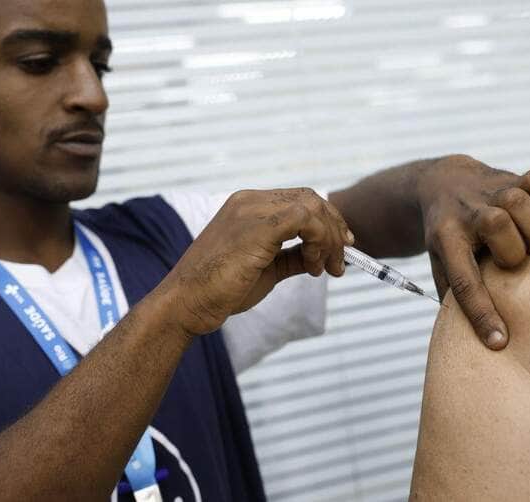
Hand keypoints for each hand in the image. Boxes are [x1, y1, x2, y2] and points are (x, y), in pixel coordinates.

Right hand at [162, 188, 352, 335]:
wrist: (188, 304)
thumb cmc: (220, 291)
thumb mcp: (266, 270)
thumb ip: (292, 258)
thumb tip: (319, 257)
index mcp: (247, 207)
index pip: (299, 200)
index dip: (326, 222)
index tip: (339, 248)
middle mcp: (249, 201)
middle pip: (310, 198)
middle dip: (334, 227)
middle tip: (341, 260)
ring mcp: (252, 209)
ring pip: (312, 206)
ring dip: (329, 238)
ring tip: (327, 268)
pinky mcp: (258, 225)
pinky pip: (306, 219)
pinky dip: (320, 241)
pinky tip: (313, 266)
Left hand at [416, 155, 529, 348]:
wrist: (439, 185)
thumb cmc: (448, 239)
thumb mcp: (439, 267)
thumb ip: (453, 299)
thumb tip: (469, 347)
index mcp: (446, 240)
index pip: (463, 281)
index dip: (482, 314)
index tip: (500, 343)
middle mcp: (468, 213)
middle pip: (495, 224)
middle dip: (514, 251)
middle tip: (522, 265)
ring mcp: (490, 192)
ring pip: (517, 199)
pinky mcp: (511, 178)